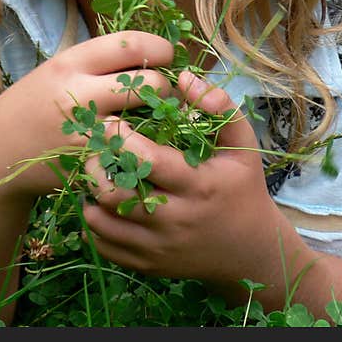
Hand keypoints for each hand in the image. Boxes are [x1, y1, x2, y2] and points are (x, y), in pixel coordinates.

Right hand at [0, 30, 175, 201]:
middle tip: (164, 92)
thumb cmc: (32, 106)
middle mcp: (78, 95)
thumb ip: (94, 62)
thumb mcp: (55, 71)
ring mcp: (85, 133)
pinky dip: (142, 151)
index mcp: (70, 63)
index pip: (130, 44)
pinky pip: (130, 156)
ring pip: (145, 122)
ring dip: (159, 121)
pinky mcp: (89, 165)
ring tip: (157, 119)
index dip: (159, 47)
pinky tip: (140, 146)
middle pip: (147, 82)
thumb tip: (145, 50)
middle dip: (165, 86)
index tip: (165, 56)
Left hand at [81, 71, 288, 288]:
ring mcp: (158, 247)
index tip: (111, 122)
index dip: (121, 138)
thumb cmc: (242, 188)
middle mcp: (176, 220)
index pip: (147, 160)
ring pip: (101, 221)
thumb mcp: (242, 146)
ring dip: (90, 193)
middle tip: (94, 147)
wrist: (251, 252)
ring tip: (96, 171)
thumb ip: (220, 107)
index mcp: (199, 185)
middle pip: (115, 194)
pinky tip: (101, 200)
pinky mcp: (146, 265)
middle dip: (96, 165)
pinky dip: (94, 221)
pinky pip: (103, 244)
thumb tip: (184, 76)